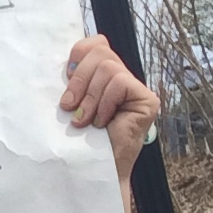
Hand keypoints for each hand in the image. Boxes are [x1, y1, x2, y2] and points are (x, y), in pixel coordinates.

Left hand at [61, 34, 159, 185]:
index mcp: (101, 76)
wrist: (91, 169)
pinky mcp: (147, 99)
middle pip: (100, 52)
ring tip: (83, 121)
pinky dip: (105, 103)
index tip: (66, 75)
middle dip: (79, 79)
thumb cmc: (76, 140)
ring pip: (108, 68)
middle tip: (69, 106)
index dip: (80, 53)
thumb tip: (66, 63)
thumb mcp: (68, 103)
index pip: (96, 43)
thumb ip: (71, 81)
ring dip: (89, 98)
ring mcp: (136, 89)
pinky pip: (120, 83)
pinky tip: (102, 123)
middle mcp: (121, 78)